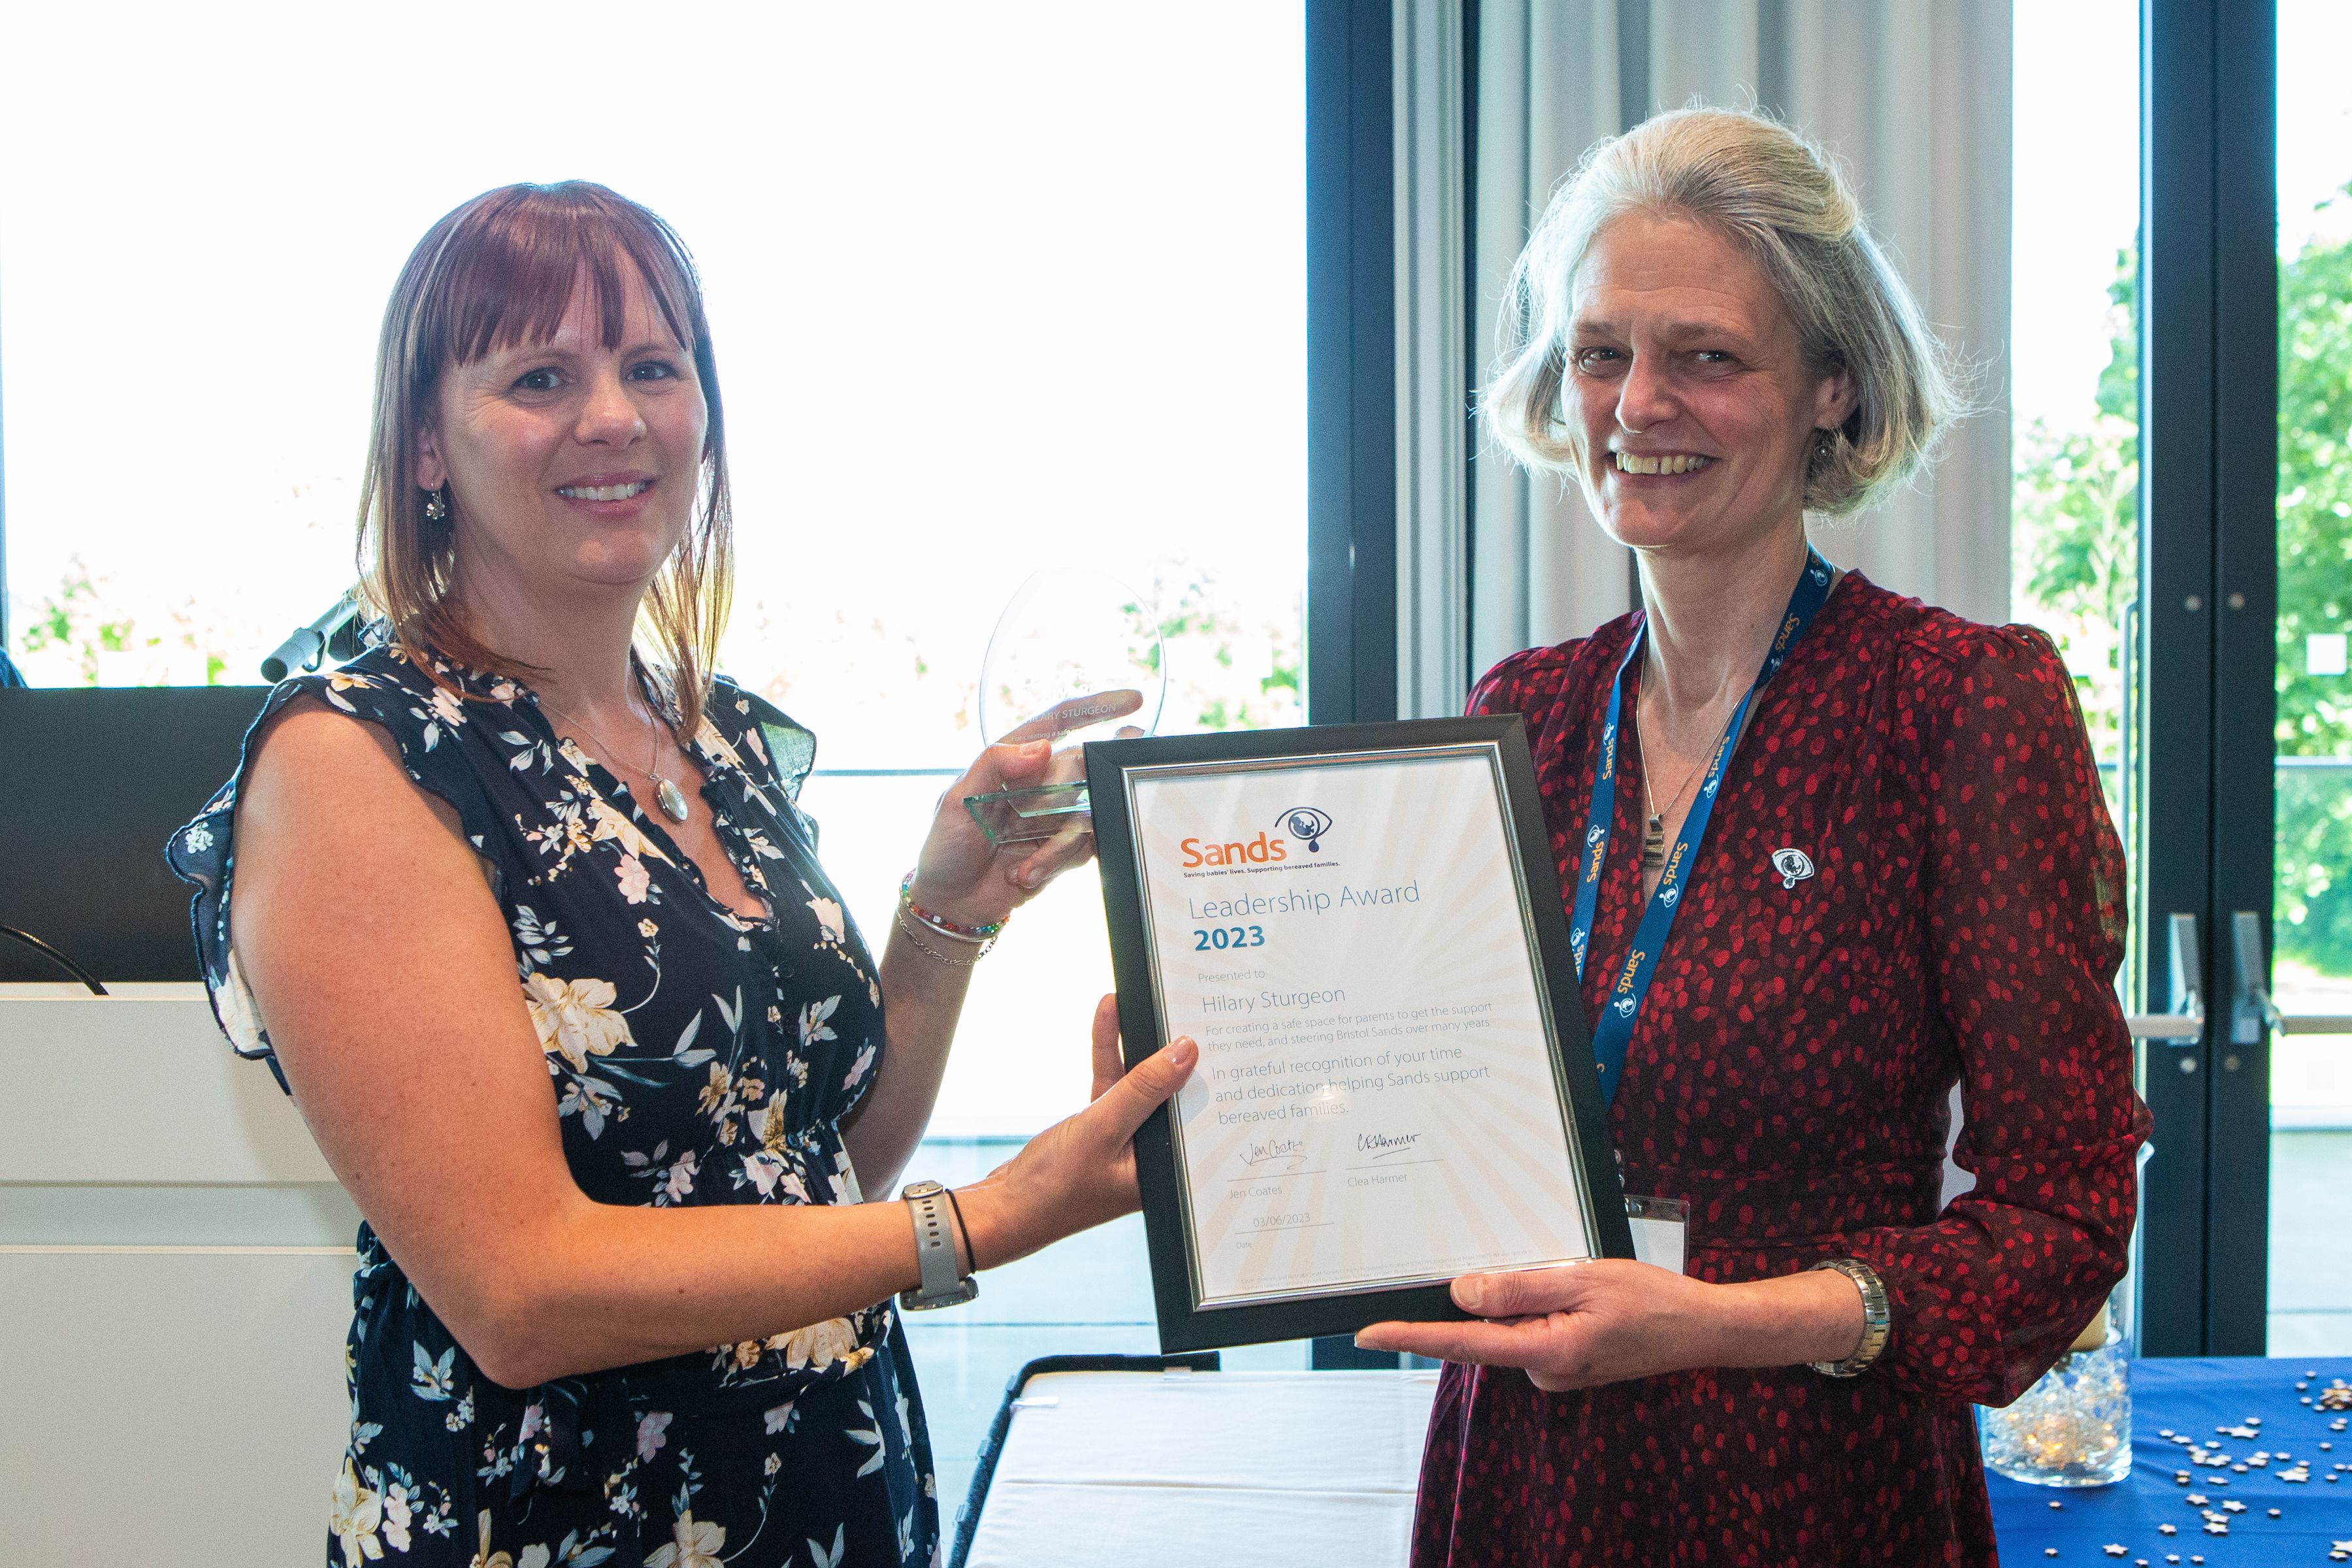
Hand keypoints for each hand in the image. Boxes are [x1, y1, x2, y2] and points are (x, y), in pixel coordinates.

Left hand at [906, 690, 1145, 926]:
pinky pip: (1082, 848)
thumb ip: (995, 766)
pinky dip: (1056, 863)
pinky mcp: (1063, 848)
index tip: (1133, 700)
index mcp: (1012, 761)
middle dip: (1089, 783)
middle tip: (1077, 800)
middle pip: (1084, 768)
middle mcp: (1039, 784)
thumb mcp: (957, 802)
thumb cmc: (946, 847)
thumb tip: (1043, 746)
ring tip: (1024, 869)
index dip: (1096, 707)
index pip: (1058, 722)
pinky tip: (1025, 875)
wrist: (952, 903)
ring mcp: (1054, 816)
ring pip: (1087, 815)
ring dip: (1058, 846)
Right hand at [956, 994, 1193, 1269]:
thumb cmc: (1054, 1188)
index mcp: (1169, 1171)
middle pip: (1170, 1092)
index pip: (1199, 1114)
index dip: (1207, 1073)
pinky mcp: (1101, 1130)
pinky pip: (1112, 1084)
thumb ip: (1144, 1089)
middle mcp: (1154, 1157)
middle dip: (1170, 1050)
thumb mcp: (1103, 1129)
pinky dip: (1109, 1054)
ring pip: (1139, 1083)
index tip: (1212, 1031)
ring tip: (1139, 1000)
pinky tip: (1109, 1018)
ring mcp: (1127, 1142)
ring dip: (1134, 1044)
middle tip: (1181, 1005)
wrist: (1003, 1209)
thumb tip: (1185, 1052)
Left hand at [1353, 1261, 1729, 1390]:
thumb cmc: (1651, 1301)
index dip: (1410, 1337)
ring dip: (1530, 1298)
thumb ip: (1518, 1288)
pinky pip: (1533, 1329)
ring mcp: (1554, 1371)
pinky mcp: (1563, 1363)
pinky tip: (1582, 1296)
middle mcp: (1543, 1371)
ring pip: (1513, 1326)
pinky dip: (1543, 1307)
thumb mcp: (1582, 1279)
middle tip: (1553, 1272)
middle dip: (1498, 1295)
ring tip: (1583, 1285)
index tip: (1367, 1333)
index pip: (1460, 1344)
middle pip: (1488, 1329)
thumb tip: (1461, 1293)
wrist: (1700, 1328)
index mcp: (1545, 1352)